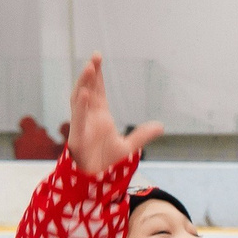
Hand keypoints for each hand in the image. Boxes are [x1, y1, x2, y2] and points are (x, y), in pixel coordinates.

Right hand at [66, 56, 163, 175]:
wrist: (96, 182)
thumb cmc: (106, 163)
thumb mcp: (129, 148)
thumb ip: (142, 135)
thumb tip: (160, 126)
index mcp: (100, 117)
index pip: (98, 92)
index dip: (97, 76)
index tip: (97, 59)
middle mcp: (89, 118)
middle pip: (88, 90)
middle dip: (91, 74)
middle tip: (96, 55)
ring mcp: (82, 126)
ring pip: (80, 100)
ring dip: (84, 84)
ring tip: (90, 67)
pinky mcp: (77, 138)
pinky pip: (77, 120)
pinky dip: (80, 107)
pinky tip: (85, 93)